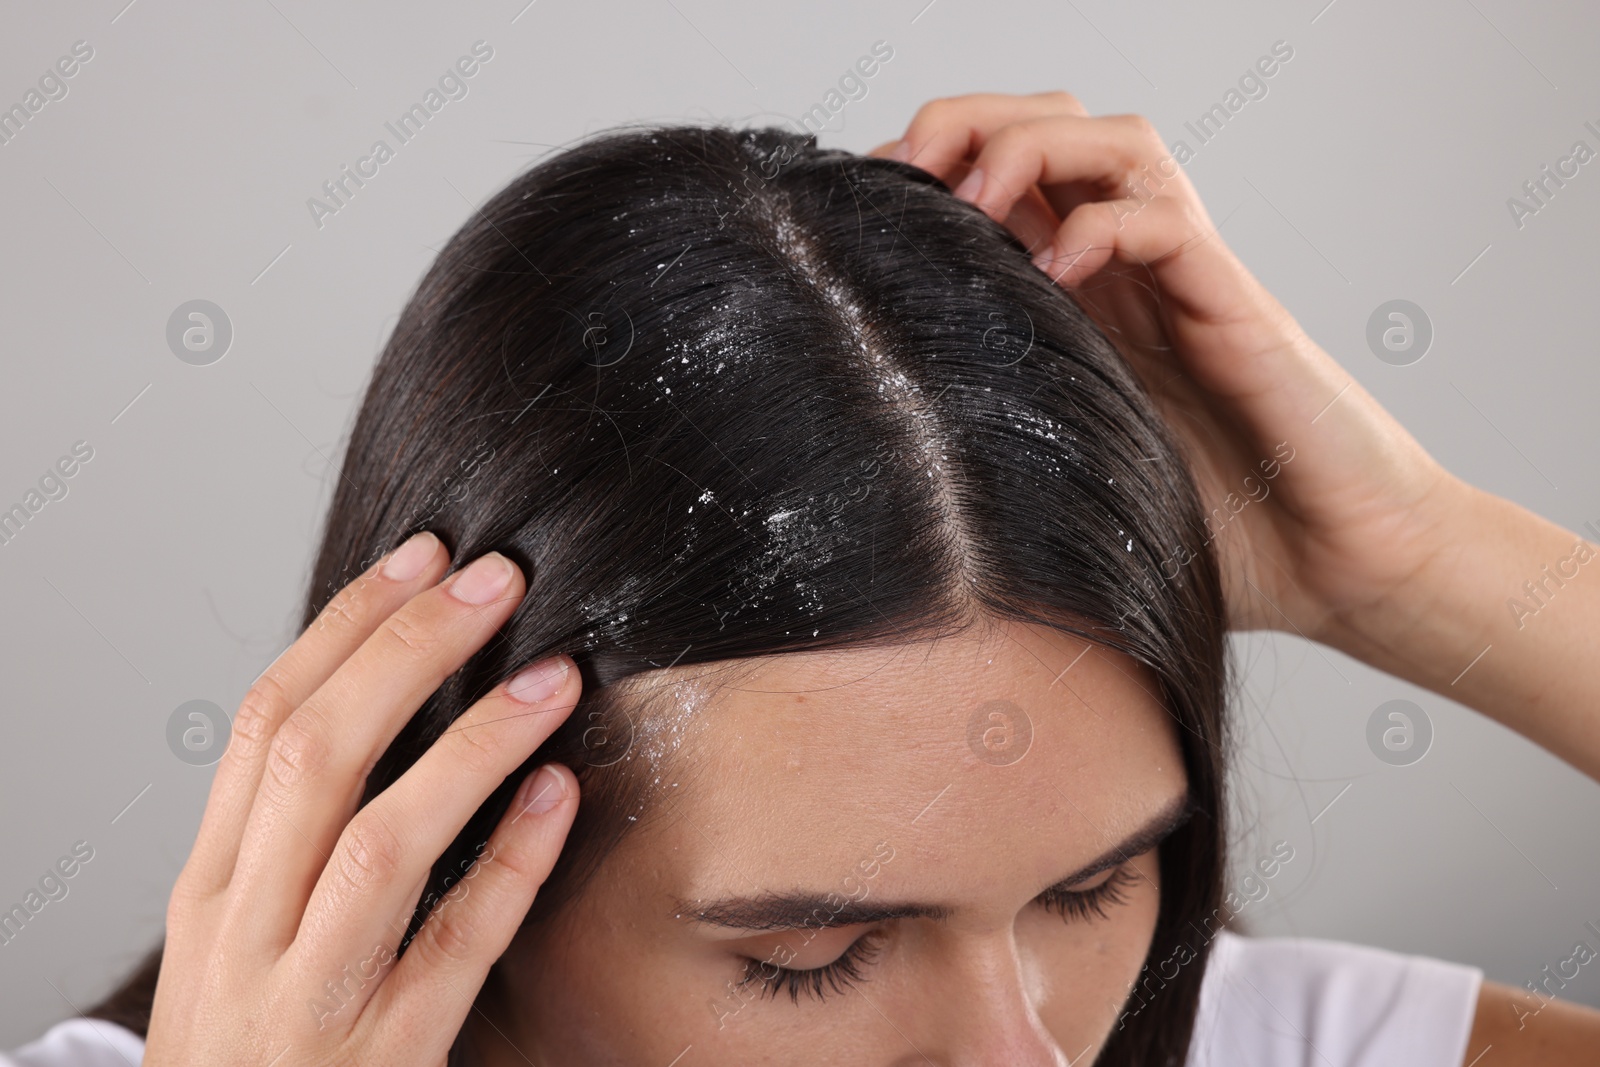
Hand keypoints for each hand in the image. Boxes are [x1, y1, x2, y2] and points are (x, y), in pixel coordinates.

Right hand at [146, 532, 579, 1064]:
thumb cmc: (250, 1050)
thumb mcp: (237, 937)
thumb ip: (289, 837)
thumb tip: (379, 699)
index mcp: (211, 886)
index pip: (267, 721)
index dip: (348, 627)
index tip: (423, 559)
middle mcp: (246, 932)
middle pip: (318, 756)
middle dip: (409, 652)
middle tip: (496, 583)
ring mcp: (310, 999)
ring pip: (383, 843)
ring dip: (474, 746)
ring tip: (552, 677)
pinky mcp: (383, 1058)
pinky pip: (456, 947)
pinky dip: (512, 865)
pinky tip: (561, 798)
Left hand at [871, 92, 1463, 640]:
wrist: (1345, 565)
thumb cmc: (1218, 533)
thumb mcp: (1074, 481)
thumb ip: (1003, 451)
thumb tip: (885, 472)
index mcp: (1089, 305)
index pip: (1008, 184)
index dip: (933, 168)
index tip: (864, 199)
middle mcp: (1134, 275)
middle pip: (1056, 130)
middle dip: (970, 122)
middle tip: (905, 167)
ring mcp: (1188, 284)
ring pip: (1116, 146)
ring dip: (1032, 146)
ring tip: (975, 196)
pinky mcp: (1237, 312)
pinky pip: (1170, 226)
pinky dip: (1107, 223)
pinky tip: (1057, 267)